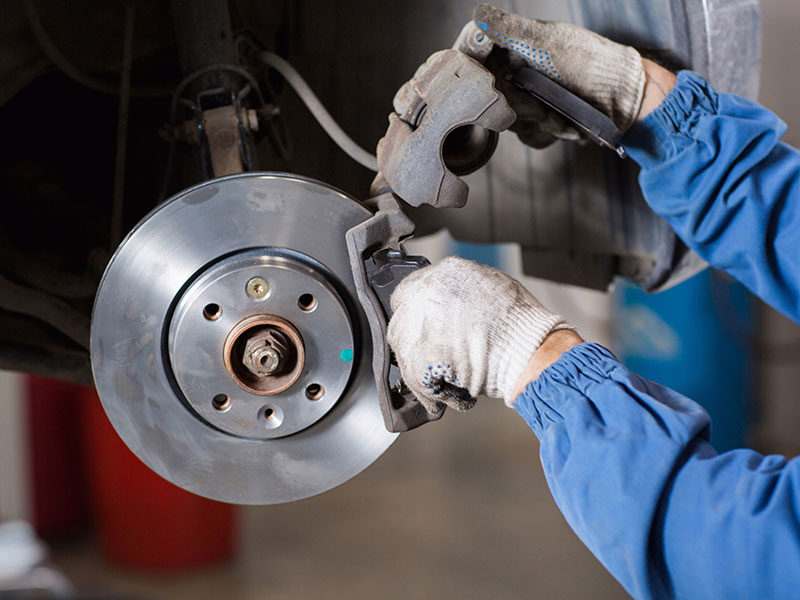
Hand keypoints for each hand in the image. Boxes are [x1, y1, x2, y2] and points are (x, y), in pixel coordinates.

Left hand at [387, 257, 573, 411]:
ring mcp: (421, 323)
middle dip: (416, 343)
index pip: (408, 292)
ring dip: (420, 367)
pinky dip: (429, 391)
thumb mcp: (491, 287)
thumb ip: (461, 292)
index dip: (416, 315)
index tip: (423, 330)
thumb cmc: (521, 325)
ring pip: (402, 350)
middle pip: (401, 321)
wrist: (531, 351)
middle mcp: (427, 293)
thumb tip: (449, 303)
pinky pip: (413, 378)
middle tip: (435, 357)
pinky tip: (449, 390)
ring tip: (447, 377)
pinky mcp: (420, 355)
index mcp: (445, 273)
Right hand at [455, 4, 646, 146]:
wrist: (624, 97)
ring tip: (559, 111)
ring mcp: (529, 99)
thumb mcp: (547, 41)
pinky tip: (566, 121)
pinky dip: (549, 129)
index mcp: (514, 48)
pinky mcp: (541, 121)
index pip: (476, 59)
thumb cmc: (591, 62)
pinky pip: (528, 133)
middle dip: (518, 104)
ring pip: (509, 117)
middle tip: (539, 104)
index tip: (484, 83)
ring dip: (537, 117)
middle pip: (490, 96)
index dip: (475, 73)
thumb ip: (509, 30)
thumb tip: (478, 14)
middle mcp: (517, 73)